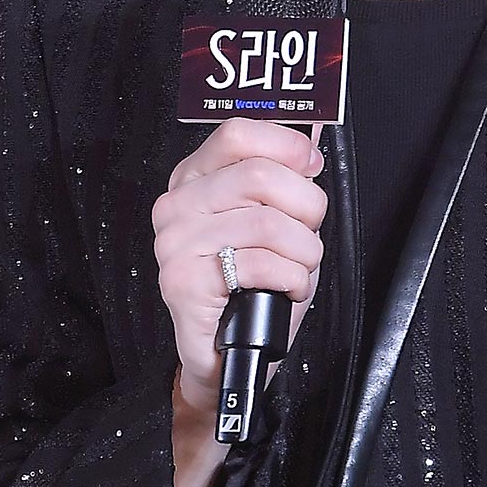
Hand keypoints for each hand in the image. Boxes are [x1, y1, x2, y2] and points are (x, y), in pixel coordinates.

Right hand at [152, 117, 326, 417]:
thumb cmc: (255, 284)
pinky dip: (291, 279)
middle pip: (260, 175)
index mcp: (196, 178)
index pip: (237, 133)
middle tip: (309, 232)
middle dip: (306, 206)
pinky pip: (261, 265)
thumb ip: (285, 177)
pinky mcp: (183, 282)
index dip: (285, 145)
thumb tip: (311, 137)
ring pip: (268, 223)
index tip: (310, 166)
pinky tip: (286, 287)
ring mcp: (175, 243)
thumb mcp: (275, 220)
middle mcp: (178, 205)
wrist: (227, 353)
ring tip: (297, 267)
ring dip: (303, 251)